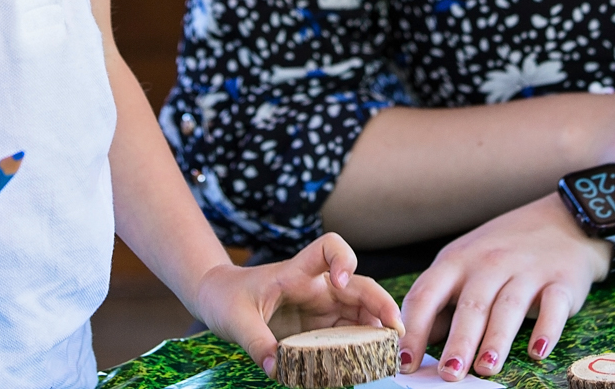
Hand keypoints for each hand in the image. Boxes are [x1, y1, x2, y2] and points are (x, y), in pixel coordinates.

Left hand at [190, 232, 403, 376]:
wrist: (219, 299)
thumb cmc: (228, 298)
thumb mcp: (236, 319)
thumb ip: (256, 342)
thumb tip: (276, 368)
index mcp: (297, 272)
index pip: (329, 247)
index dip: (342, 258)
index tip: (341, 280)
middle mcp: (316, 287)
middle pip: (359, 285)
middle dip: (380, 303)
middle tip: (395, 331)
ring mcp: (321, 307)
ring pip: (361, 311)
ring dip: (378, 328)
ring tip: (390, 351)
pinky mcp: (319, 327)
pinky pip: (349, 333)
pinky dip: (363, 345)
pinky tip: (370, 360)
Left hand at [400, 191, 614, 380]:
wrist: (560, 220)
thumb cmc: (502, 250)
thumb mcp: (463, 264)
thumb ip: (442, 302)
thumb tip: (417, 344)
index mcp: (456, 261)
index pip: (427, 295)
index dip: (414, 330)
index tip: (405, 362)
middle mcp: (489, 263)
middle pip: (470, 306)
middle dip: (459, 341)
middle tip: (449, 373)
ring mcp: (526, 271)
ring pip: (508, 308)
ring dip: (496, 339)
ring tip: (485, 367)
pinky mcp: (560, 282)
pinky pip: (552, 306)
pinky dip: (546, 329)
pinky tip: (537, 351)